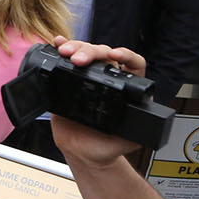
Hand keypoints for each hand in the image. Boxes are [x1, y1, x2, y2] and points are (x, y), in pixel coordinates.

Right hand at [48, 37, 149, 168]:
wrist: (83, 154)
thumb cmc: (107, 147)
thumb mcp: (126, 142)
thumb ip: (135, 132)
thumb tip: (141, 119)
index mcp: (127, 91)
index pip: (133, 65)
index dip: (127, 56)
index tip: (115, 57)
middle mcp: (109, 81)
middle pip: (105, 54)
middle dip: (92, 52)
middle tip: (80, 60)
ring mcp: (88, 80)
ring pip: (86, 53)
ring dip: (76, 48)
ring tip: (65, 52)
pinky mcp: (69, 83)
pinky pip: (66, 62)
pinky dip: (61, 49)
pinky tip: (57, 44)